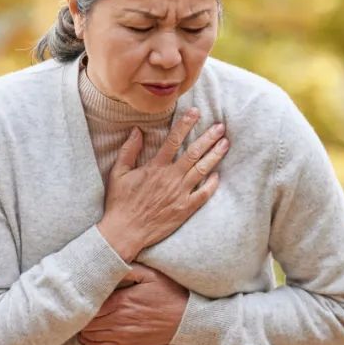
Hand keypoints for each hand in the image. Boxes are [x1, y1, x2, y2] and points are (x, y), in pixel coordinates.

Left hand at [78, 264, 188, 344]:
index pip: (91, 305)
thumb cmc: (169, 294)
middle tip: (74, 307)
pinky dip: (90, 343)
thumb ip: (128, 270)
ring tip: (79, 319)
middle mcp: (119, 320)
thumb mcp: (151, 275)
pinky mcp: (128, 344)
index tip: (76, 295)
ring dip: (82, 329)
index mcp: (122, 301)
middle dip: (79, 315)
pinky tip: (87, 335)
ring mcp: (123, 334)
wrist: (186, 319)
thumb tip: (111, 265)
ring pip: (91, 336)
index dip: (80, 301)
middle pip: (87, 322)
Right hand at [98, 107, 228, 262]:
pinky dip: (212, 184)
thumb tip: (136, 130)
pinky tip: (218, 175)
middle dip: (209, 138)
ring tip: (225, 144)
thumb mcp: (118, 173)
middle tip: (220, 127)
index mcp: (155, 167)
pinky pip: (204, 194)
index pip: (173, 140)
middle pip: (194, 153)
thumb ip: (128, 150)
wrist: (125, 231)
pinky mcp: (185, 209)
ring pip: (202, 170)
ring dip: (215, 155)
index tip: (195, 112)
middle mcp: (170, 178)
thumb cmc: (120, 202)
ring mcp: (180, 194)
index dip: (185, 124)